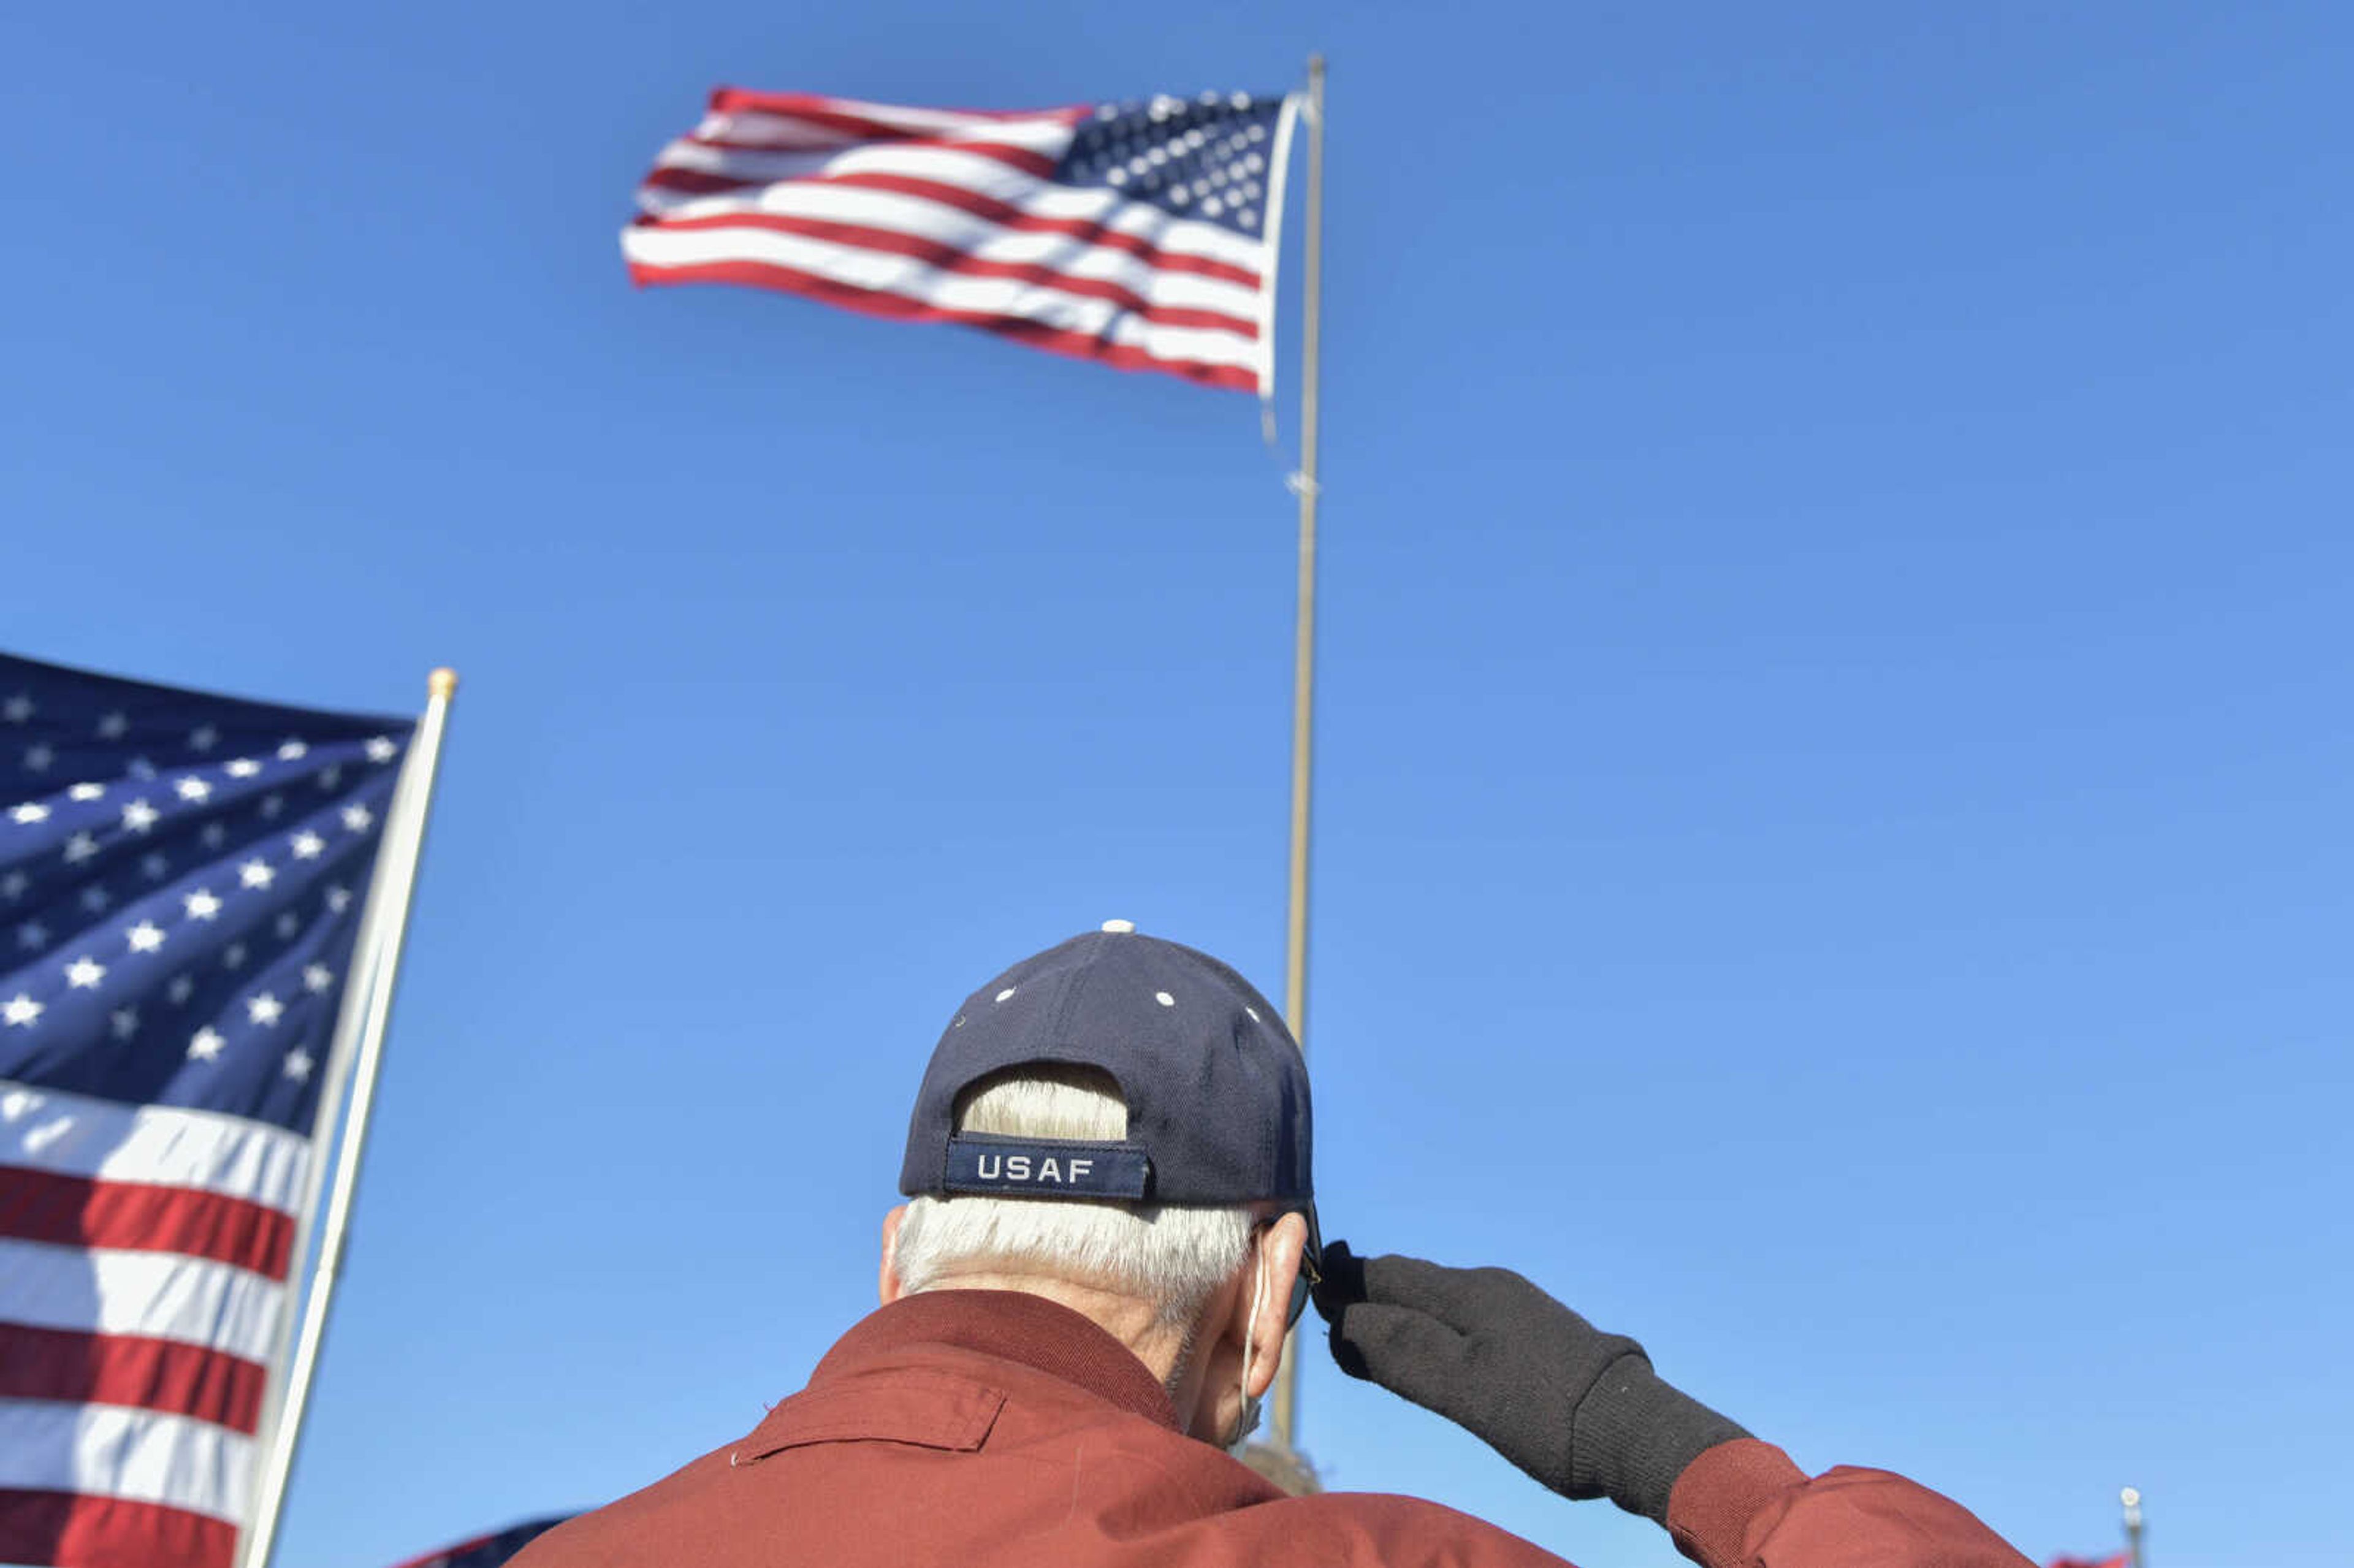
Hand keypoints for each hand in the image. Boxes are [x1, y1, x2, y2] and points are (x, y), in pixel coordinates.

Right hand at [1313, 1241, 1748, 1524]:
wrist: (1630, 1429)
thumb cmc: (1543, 1414)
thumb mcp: (1461, 1387)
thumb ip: (1402, 1351)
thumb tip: (1345, 1317)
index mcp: (1467, 1294)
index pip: (1389, 1276)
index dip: (1347, 1283)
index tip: (1312, 1288)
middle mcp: (1489, 1288)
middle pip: (1412, 1282)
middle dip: (1369, 1293)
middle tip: (1331, 1306)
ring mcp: (1515, 1308)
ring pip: (1438, 1299)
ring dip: (1399, 1310)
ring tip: (1369, 1331)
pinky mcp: (1533, 1332)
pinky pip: (1463, 1317)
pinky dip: (1430, 1325)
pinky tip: (1430, 1348)